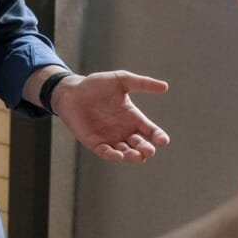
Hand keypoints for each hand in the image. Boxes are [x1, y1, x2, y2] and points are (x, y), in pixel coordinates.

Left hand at [51, 71, 170, 163]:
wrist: (72, 91)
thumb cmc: (97, 84)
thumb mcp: (122, 80)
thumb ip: (142, 83)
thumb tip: (165, 87)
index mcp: (133, 117)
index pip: (149, 130)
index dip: (157, 136)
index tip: (163, 140)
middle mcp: (124, 130)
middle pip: (140, 144)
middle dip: (146, 149)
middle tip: (149, 150)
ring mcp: (110, 138)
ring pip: (125, 152)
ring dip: (132, 156)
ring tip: (139, 156)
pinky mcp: (95, 144)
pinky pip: (106, 153)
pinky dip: (113, 155)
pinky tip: (119, 156)